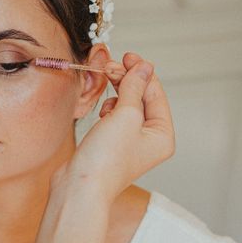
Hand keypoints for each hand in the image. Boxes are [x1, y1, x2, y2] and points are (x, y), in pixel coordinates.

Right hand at [63, 52, 174, 202]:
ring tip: (104, 85)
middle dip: (127, 79)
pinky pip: (115, 116)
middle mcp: (149, 139)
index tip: (128, 56)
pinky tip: (102, 110)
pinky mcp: (112, 142)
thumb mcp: (125, 115)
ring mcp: (130, 141)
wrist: (79, 185)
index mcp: (162, 135)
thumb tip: (144, 67)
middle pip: (142, 97)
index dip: (142, 72)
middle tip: (111, 65)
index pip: (156, 93)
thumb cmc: (105, 159)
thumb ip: (134, 87)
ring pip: (127, 105)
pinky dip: (108, 107)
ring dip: (117, 91)